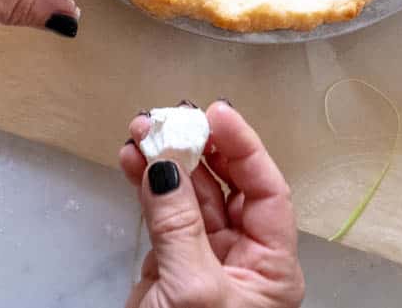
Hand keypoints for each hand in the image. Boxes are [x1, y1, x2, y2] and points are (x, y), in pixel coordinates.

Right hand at [120, 102, 303, 307]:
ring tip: (141, 131)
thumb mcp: (194, 288)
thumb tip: (164, 165)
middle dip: (199, 147)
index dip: (244, 148)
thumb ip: (179, 225)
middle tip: (173, 118)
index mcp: (270, 266)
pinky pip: (163, 211)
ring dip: (166, 160)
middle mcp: (242, 256)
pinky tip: (131, 159)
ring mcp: (204, 259)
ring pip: (190, 193)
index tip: (216, 113)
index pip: (267, 191)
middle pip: (227, 185)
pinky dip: (146, 183)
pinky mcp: (171, 264)